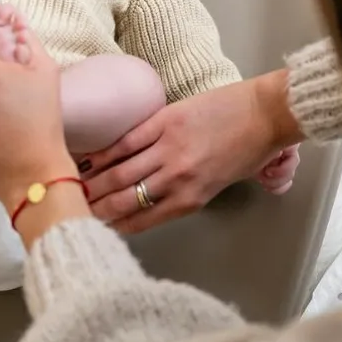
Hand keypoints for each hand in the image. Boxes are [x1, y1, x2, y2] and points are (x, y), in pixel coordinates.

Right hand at [83, 70, 302, 233]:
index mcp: (191, 198)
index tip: (96, 228)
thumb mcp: (219, 184)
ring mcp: (168, 149)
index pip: (142, 219)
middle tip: (76, 210)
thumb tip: (152, 200)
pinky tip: (89, 160)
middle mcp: (176, 178)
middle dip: (97, 208)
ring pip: (120, 172)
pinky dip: (104, 153)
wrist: (266, 113)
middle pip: (125, 198)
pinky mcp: (164, 122)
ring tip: (75, 188)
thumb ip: (185, 194)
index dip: (115, 226)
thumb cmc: (250, 149)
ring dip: (94, 183)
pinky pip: (126, 142)